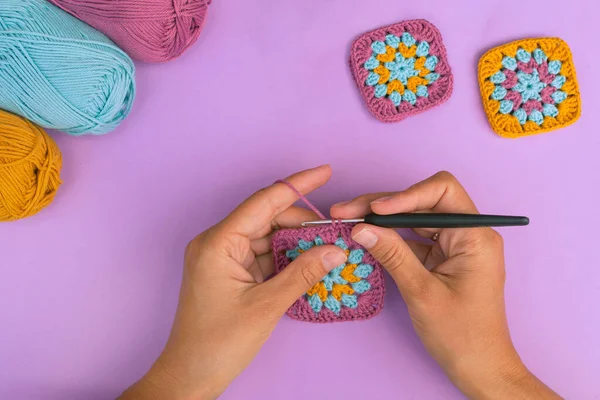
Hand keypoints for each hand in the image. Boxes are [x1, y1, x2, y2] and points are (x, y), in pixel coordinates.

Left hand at [119, 166, 347, 399]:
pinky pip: (263, 255)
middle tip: (335, 230)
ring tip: (327, 246)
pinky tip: (308, 261)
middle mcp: (218, 243)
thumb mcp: (266, 306)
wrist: (190, 375)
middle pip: (267, 218)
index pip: (264, 201)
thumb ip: (302, 274)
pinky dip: (286, 257)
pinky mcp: (229, 272)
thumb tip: (334, 249)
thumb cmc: (218, 343)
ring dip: (296, 241)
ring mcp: (223, 257)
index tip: (325, 171)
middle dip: (302, 222)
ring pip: (267, 237)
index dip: (297, 185)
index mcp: (219, 243)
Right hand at [331, 171, 559, 398]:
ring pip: (415, 217)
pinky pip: (414, 238)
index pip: (441, 191)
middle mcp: (468, 233)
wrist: (480, 368)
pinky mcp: (443, 258)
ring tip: (348, 220)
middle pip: (423, 201)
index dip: (405, 194)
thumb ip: (392, 254)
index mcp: (475, 236)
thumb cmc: (462, 335)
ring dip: (383, 219)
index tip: (374, 209)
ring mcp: (455, 245)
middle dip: (384, 204)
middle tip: (346, 210)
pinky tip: (366, 239)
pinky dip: (390, 237)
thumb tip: (361, 227)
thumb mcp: (422, 292)